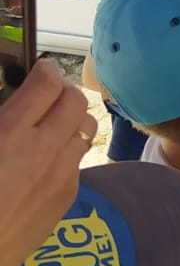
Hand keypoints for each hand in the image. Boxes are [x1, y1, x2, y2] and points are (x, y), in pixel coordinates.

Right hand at [0, 61, 95, 265]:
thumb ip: (2, 119)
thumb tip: (12, 107)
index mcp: (11, 134)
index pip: (47, 84)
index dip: (44, 70)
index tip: (38, 70)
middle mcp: (44, 150)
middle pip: (75, 101)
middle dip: (62, 91)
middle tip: (46, 95)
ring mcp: (61, 173)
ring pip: (86, 128)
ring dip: (71, 119)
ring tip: (51, 124)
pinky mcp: (69, 195)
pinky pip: (79, 158)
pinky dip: (68, 149)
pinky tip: (46, 159)